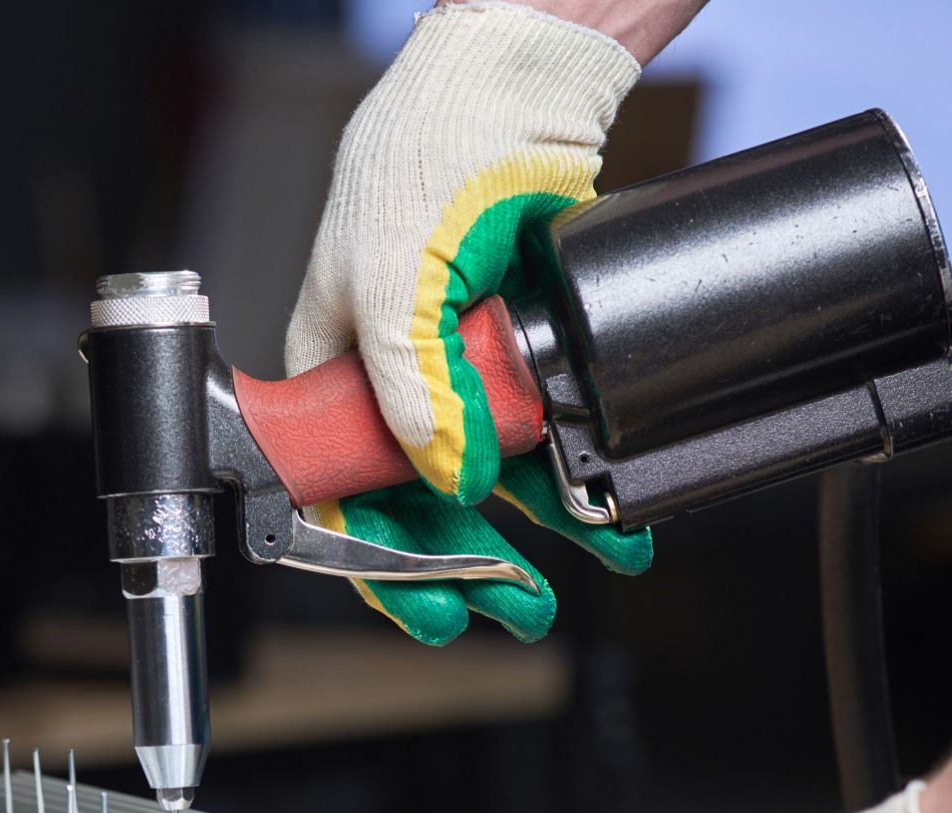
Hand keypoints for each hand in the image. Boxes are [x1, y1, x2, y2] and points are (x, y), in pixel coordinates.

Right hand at [287, 3, 650, 644]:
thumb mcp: (393, 278)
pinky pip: (550, 422)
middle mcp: (397, 369)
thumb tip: (453, 479)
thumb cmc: (427, 147)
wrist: (524, 66)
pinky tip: (615, 502)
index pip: (338, 484)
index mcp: (336, 359)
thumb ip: (413, 390)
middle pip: (424, 493)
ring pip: (497, 467)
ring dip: (543, 528)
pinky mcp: (527, 338)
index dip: (375, 554)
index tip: (424, 605)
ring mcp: (464, 356)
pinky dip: (580, 467)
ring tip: (588, 565)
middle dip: (469, 561)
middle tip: (513, 608)